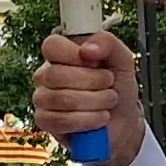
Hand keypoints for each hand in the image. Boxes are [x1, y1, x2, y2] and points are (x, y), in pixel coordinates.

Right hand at [29, 32, 144, 165]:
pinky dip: (86, 121)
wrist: (123, 120)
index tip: (94, 62)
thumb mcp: (122, 60)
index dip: (72, 53)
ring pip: (62, 99)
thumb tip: (87, 49)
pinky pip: (60, 121)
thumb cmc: (118, 87)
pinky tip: (98, 118)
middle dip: (93, 82)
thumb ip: (108, 44)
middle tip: (109, 85)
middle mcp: (47, 74)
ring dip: (95, 102)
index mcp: (61, 53)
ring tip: (108, 102)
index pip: (51, 46)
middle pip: (56, 74)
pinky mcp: (44, 121)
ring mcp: (42, 98)